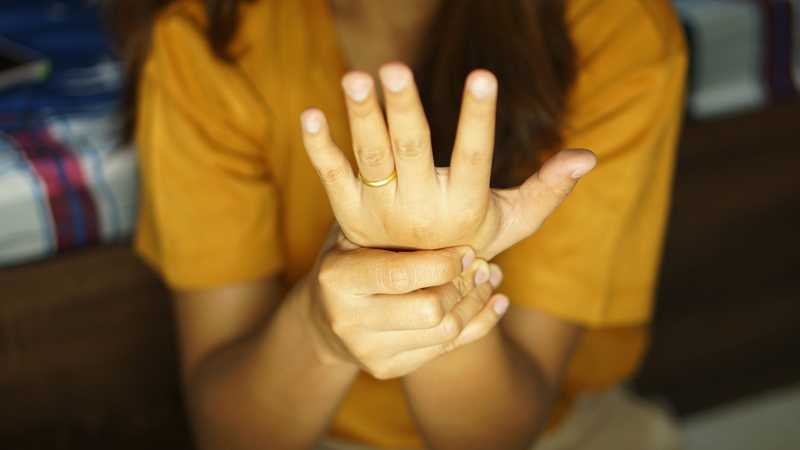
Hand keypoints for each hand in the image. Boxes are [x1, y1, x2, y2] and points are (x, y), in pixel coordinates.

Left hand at [300, 63, 596, 258]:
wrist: (410, 291)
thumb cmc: (467, 242)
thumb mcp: (510, 222)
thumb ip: (547, 189)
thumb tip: (588, 157)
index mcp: (462, 208)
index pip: (474, 160)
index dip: (477, 121)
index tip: (483, 77)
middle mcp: (420, 210)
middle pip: (412, 152)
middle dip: (404, 109)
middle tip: (395, 67)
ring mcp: (381, 211)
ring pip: (371, 157)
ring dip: (361, 117)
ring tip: (354, 76)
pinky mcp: (350, 210)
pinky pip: (331, 175)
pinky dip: (318, 147)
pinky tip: (310, 114)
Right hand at [305, 231, 506, 379]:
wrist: (324, 315)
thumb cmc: (352, 255)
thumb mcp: (355, 229)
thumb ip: (387, 213)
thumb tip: (429, 167)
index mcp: (336, 277)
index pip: (399, 275)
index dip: (443, 264)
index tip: (469, 249)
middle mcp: (346, 319)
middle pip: (429, 311)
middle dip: (464, 286)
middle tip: (483, 264)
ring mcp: (365, 350)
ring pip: (444, 332)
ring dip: (477, 302)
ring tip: (491, 277)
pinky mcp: (386, 369)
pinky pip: (447, 349)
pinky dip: (478, 323)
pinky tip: (492, 301)